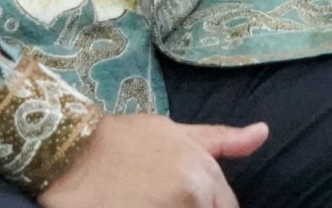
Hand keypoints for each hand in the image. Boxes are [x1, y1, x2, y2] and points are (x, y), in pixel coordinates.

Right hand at [39, 113, 266, 207]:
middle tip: (157, 198)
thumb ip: (221, 140)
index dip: (206, 206)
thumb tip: (263, 133)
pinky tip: (136, 206)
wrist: (69, 153)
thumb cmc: (122, 140)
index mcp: (204, 177)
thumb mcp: (174, 132)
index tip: (179, 199)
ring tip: (143, 200)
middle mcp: (192, 198)